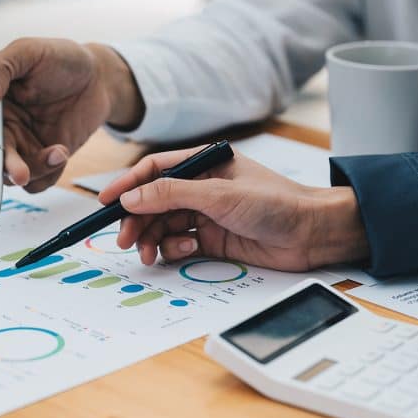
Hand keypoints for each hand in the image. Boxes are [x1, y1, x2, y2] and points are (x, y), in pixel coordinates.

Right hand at [0, 39, 143, 191]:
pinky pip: (39, 180)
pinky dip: (49, 173)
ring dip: (34, 170)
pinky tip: (62, 152)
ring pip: (14, 174)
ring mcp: (23, 143)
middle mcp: (3, 125)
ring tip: (59, 153)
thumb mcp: (28, 51)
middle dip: (5, 167)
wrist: (98, 77)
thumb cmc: (61, 58)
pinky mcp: (44, 157)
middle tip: (20, 174)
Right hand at [97, 146, 369, 270]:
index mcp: (204, 163)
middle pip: (155, 201)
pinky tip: (184, 251)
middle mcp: (202, 187)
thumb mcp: (219, 195)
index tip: (105, 202)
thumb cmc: (276, 203)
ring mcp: (207, 214)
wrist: (312, 234)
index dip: (128, 185)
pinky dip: (175, 249)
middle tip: (124, 239)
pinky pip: (181, 243)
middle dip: (137, 220)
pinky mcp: (214, 239)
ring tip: (149, 254)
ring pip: (165, 225)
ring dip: (153, 239)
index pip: (155, 170)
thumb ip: (173, 195)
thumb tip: (132, 198)